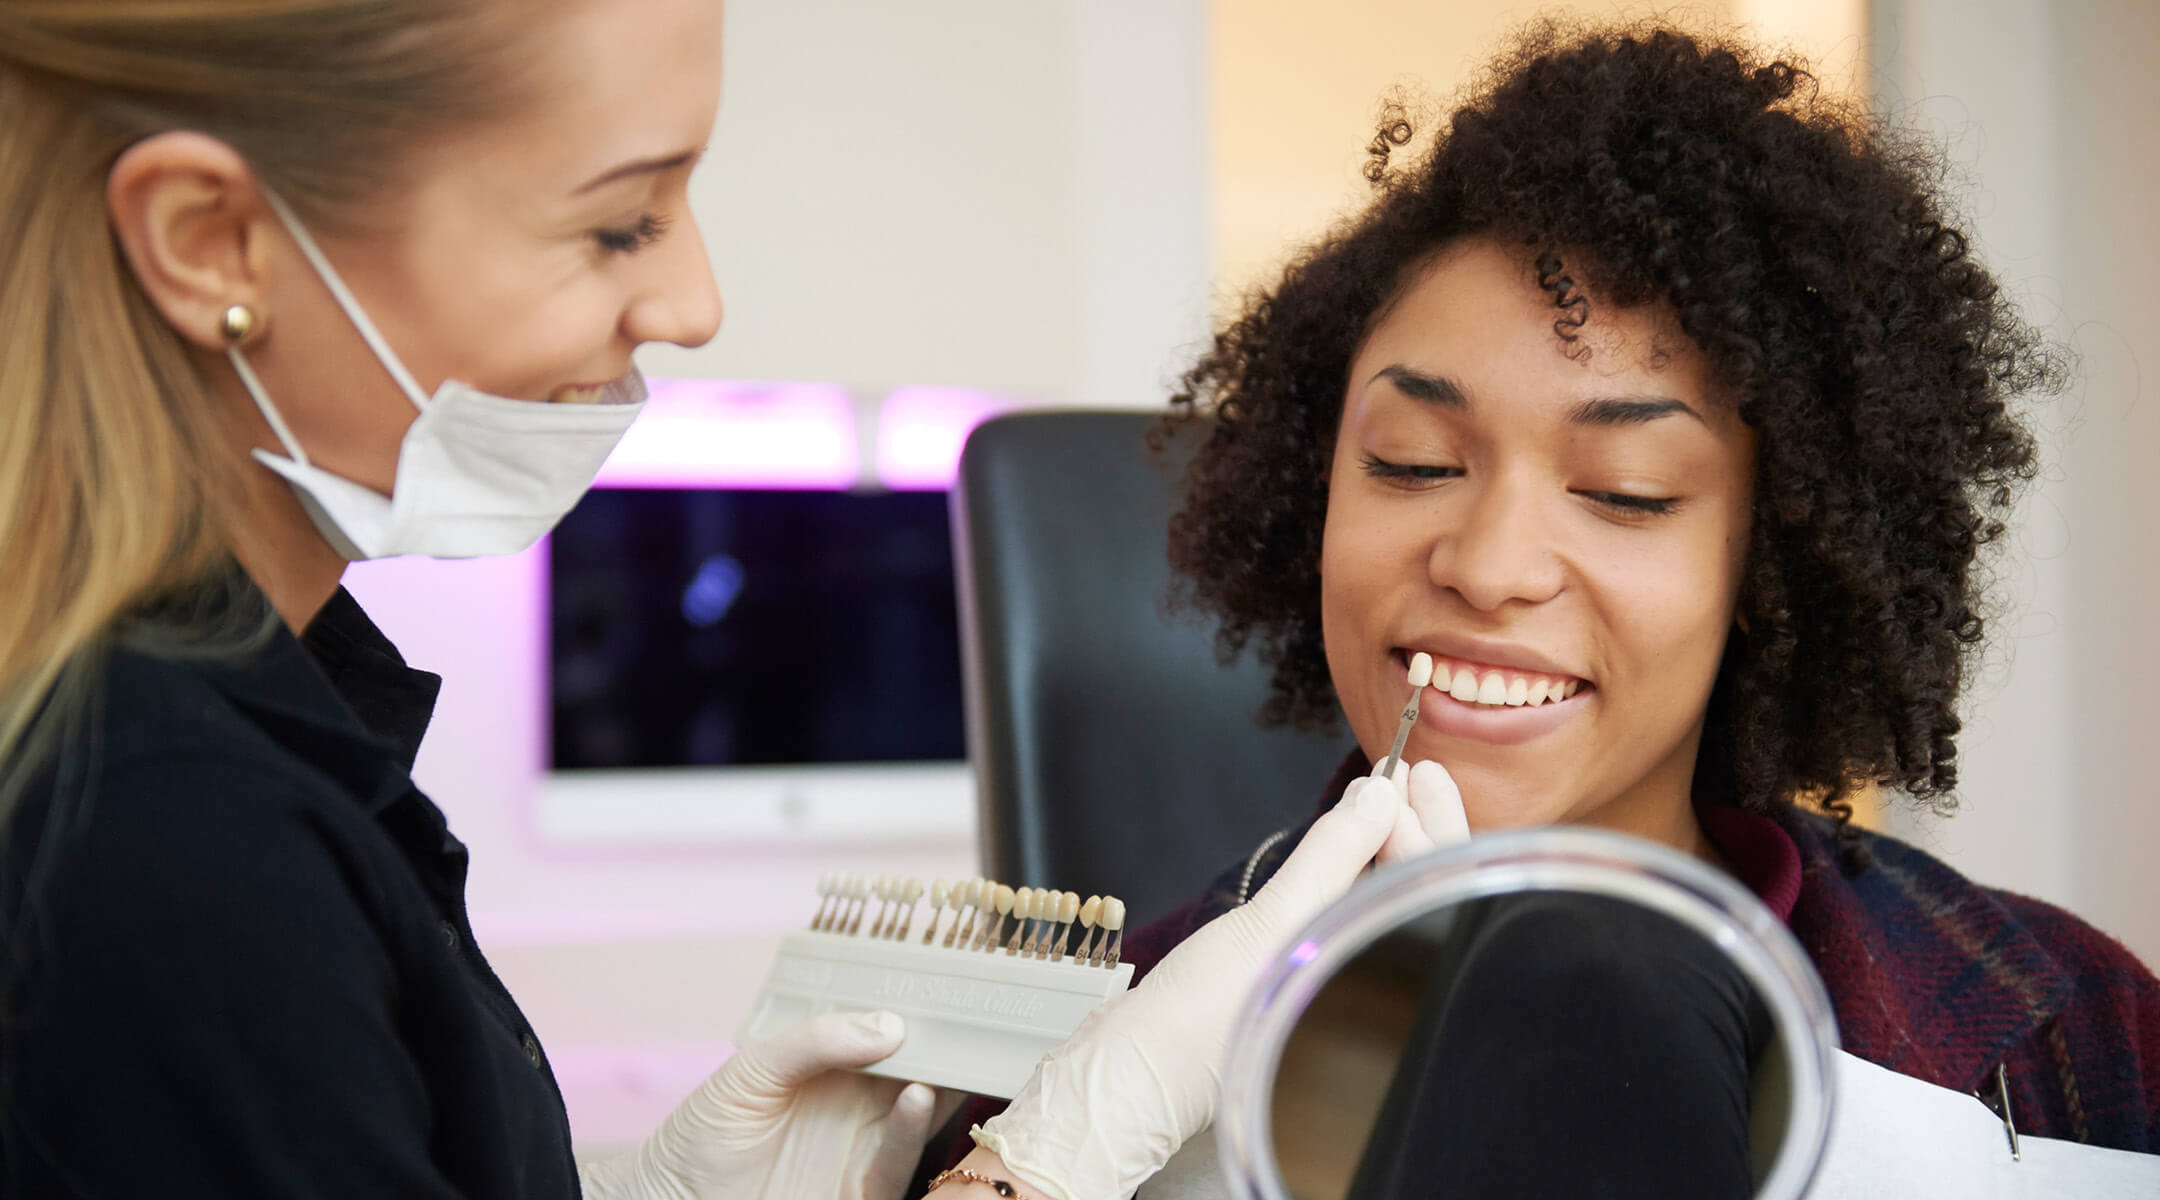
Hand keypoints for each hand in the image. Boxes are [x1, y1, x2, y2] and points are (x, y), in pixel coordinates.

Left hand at [580, 1011, 956, 1199]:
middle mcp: (860, 1107)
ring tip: (953, 1052)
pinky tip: (918, 1095)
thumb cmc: (705, 1131)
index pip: (890, 1035)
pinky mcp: (860, 1190)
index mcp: (836, 1069)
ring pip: (922, 1112)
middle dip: (950, 1045)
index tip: (951, 985)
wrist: (673, 1198)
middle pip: (921, 1070)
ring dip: (944, 1081)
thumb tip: (889, 1025)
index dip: (921, 1012)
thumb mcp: (752, 1070)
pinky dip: (914, 1127)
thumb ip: (815, 1042)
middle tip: (978, 1015)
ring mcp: (863, 1148)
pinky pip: (898, 1160)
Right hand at [971, 758, 1466, 1198]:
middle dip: (1415, 830)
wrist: (1132, 1073)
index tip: (1414, 772)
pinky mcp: (1301, 986)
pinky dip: (1355, 879)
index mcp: (1384, 982)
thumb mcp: (1278, 922)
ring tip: (1385, 800)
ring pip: (1384, 909)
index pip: (1432, 892)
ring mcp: (1337, 988)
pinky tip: (1348, 852)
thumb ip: (1335, 855)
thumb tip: (1381, 795)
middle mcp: (1371, 987)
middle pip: (1418, 899)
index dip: (1428, 824)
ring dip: (1385, 850)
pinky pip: (1349, 921)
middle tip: (1412, 774)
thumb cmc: (1202, 1020)